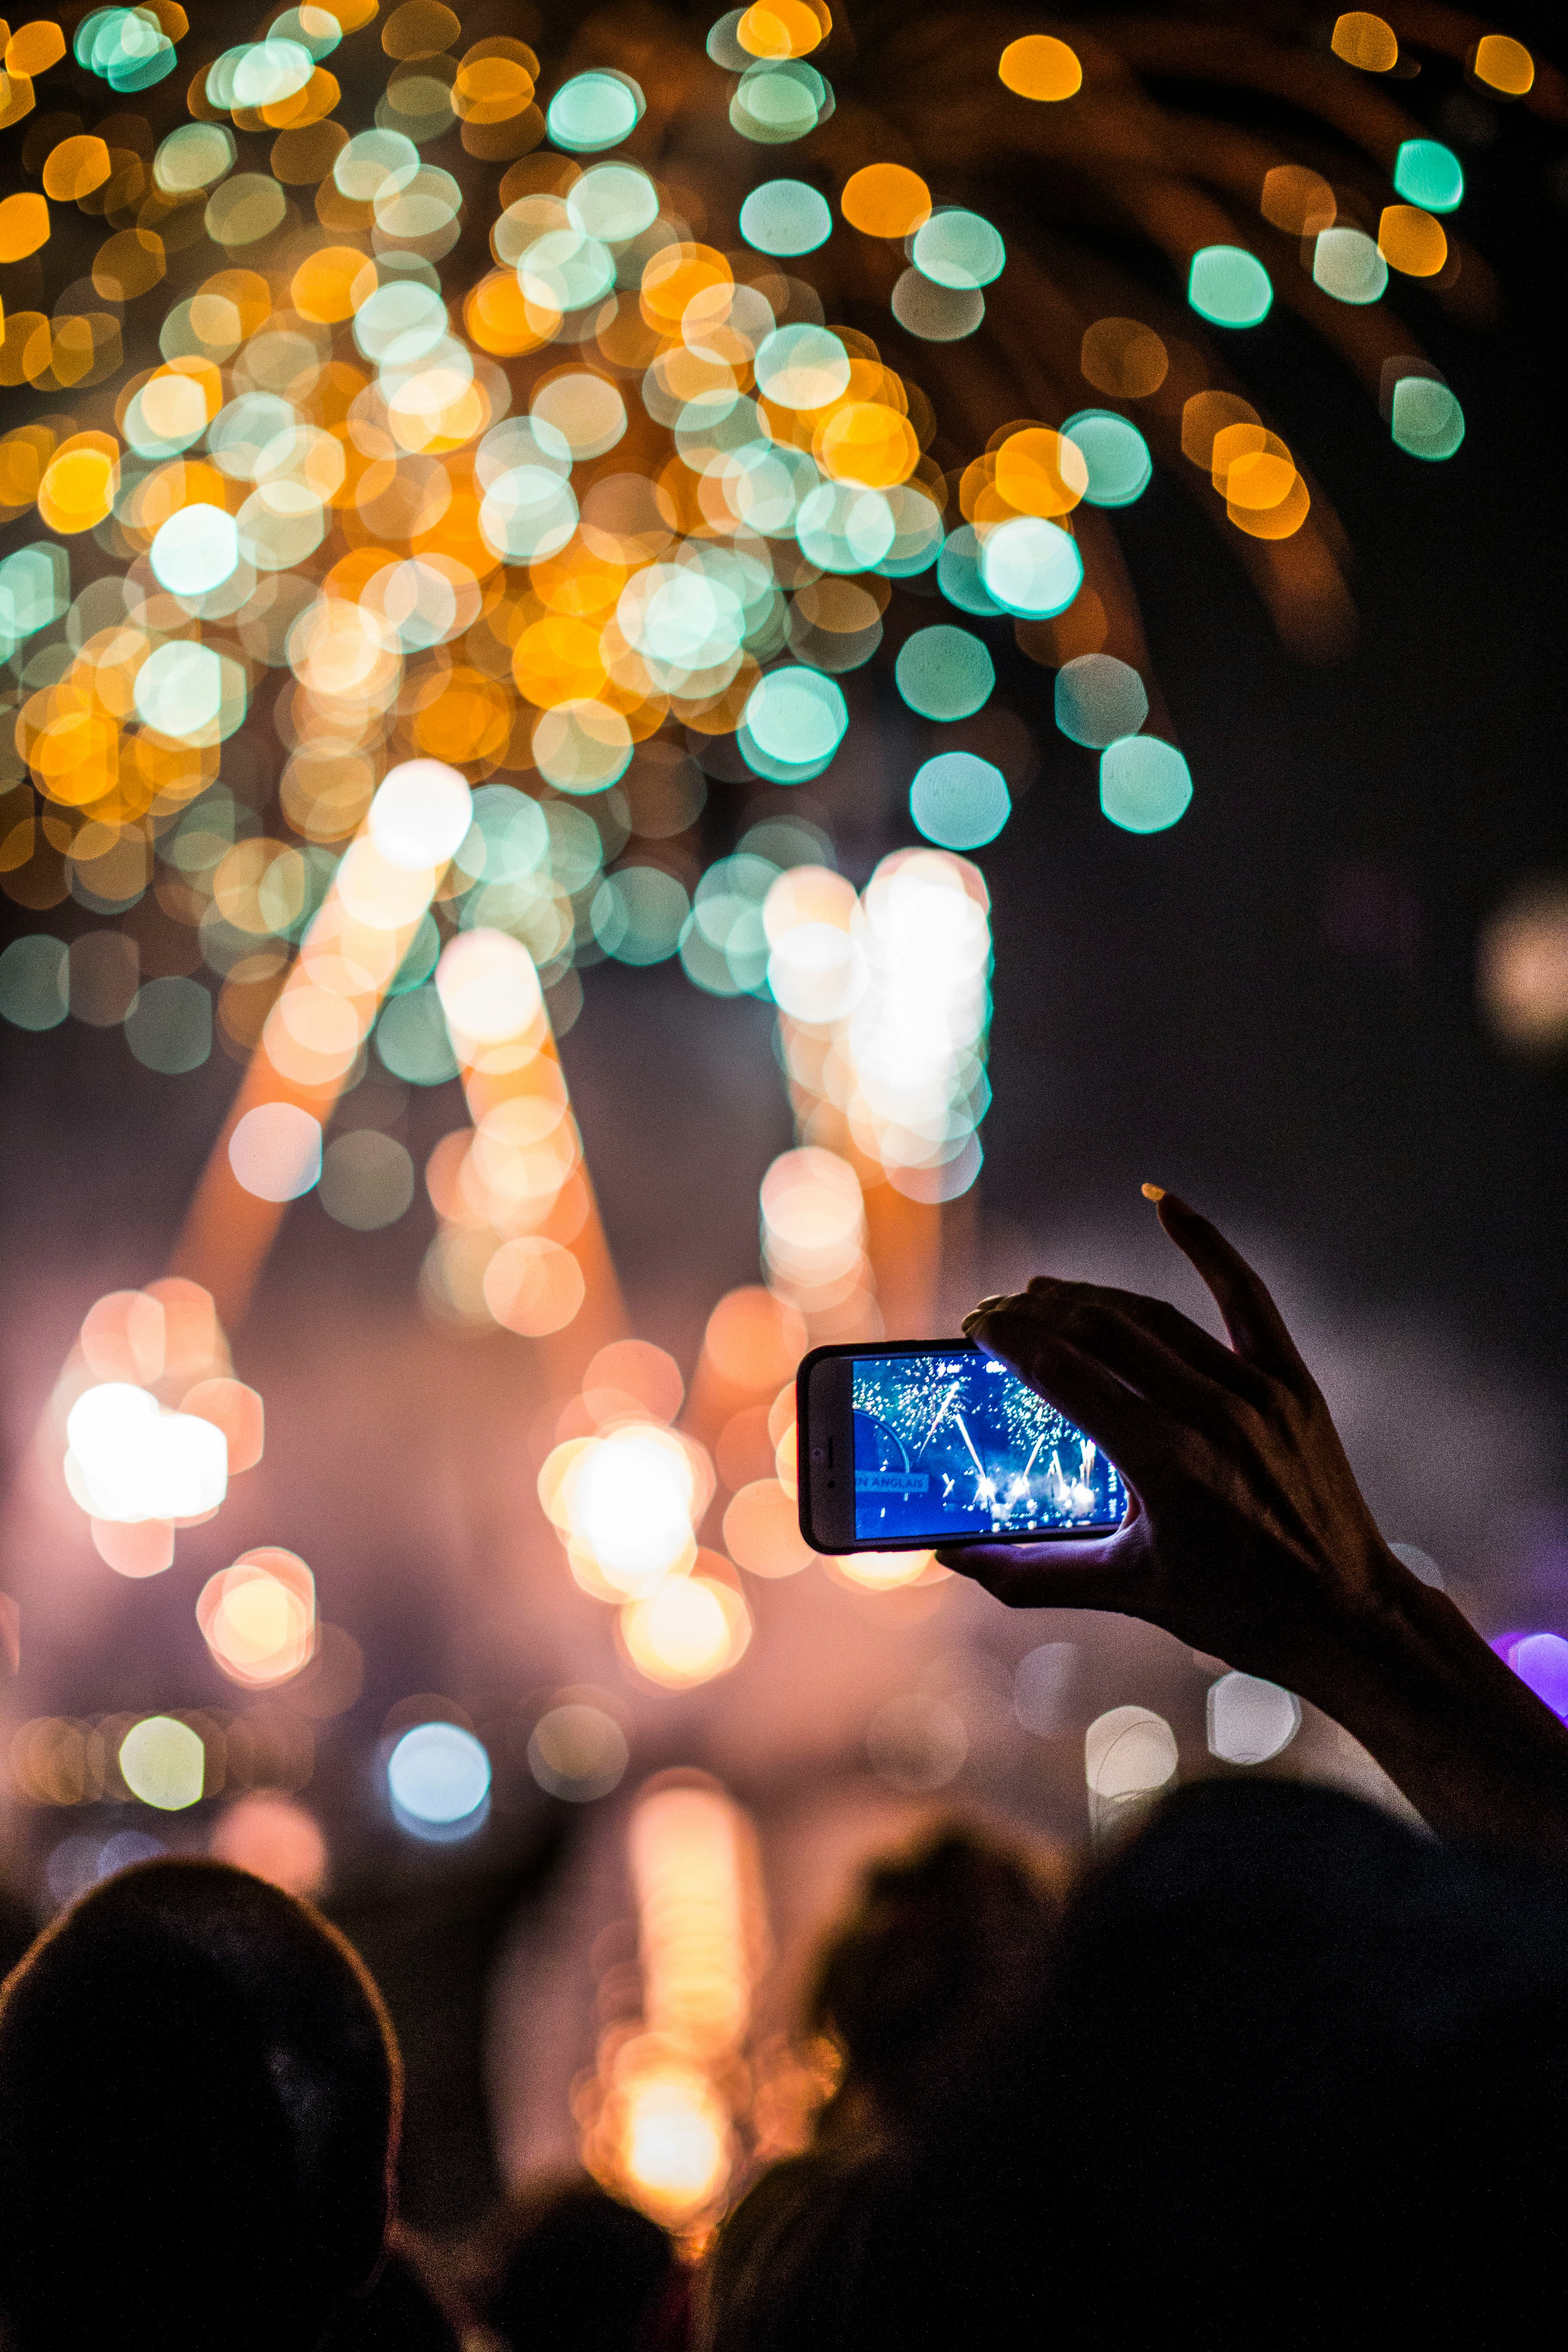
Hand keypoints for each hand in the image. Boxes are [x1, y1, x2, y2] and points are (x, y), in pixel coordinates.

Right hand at [938, 1190, 1412, 1700]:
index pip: (1065, 1373)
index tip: (976, 1328)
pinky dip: (1206, 1245)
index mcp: (1164, 1465)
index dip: (1011, 1341)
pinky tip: (1164, 1205)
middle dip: (1036, 1315)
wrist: (1347, 1615)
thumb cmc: (1236, 1610)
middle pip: (1101, 1333)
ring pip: (1154, 1317)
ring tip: (1043, 1294)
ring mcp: (1257, 1392)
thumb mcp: (1126, 1592)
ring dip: (1090, 1297)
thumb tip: (952, 1556)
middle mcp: (1211, 1416)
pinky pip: (1245, 1296)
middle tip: (995, 1315)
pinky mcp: (1291, 1383)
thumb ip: (1031, 1572)